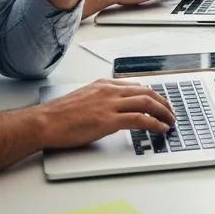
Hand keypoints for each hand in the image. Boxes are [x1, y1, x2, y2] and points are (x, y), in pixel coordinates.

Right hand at [37, 79, 174, 147]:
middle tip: (171, 111)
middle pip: (147, 92)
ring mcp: (111, 105)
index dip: (152, 94)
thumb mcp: (83, 98)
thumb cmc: (58, 115)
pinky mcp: (109, 120)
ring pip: (147, 103)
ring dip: (163, 112)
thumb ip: (100, 99)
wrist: (43, 122)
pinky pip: (140, 119)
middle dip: (163, 102)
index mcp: (104, 85)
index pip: (136, 86)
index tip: (160, 101)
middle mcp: (110, 91)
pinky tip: (161, 128)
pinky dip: (155, 123)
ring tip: (170, 121)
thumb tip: (112, 107)